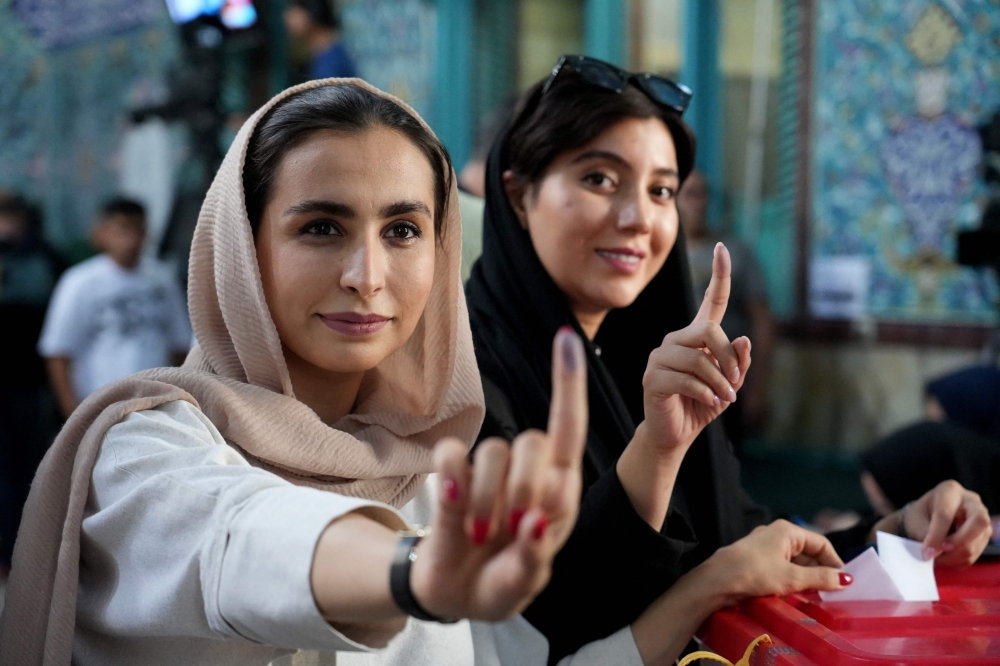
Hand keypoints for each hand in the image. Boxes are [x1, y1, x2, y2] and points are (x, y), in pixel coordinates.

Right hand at [410, 328, 587, 620]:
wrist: (455, 593)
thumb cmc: (503, 582)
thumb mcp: (524, 582)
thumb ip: (533, 556)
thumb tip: (534, 522)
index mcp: (560, 490)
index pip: (569, 427)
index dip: (568, 383)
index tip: (566, 338)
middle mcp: (528, 472)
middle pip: (534, 442)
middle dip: (524, 488)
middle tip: (512, 529)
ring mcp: (487, 471)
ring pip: (493, 451)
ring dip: (485, 501)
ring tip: (480, 537)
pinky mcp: (451, 473)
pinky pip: (451, 454)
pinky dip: (452, 480)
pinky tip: (455, 511)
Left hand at [630, 519, 846, 665]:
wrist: (717, 581)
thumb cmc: (755, 572)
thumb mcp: (792, 577)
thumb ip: (821, 578)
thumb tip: (846, 579)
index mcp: (786, 531)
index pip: (820, 543)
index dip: (834, 561)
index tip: (845, 582)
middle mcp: (776, 535)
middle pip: (807, 553)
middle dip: (820, 572)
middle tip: (833, 593)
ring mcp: (764, 548)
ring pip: (794, 563)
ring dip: (806, 579)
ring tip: (818, 598)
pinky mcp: (756, 562)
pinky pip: (781, 569)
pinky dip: (792, 581)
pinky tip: (797, 596)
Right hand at [638, 242, 751, 459]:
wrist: (674, 435)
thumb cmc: (701, 405)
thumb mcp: (729, 384)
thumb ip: (738, 364)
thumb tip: (744, 340)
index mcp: (696, 337)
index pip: (711, 301)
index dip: (718, 274)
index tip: (722, 247)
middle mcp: (675, 340)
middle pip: (708, 331)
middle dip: (728, 358)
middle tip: (737, 385)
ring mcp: (660, 357)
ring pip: (698, 358)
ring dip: (719, 383)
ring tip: (725, 399)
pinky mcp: (652, 377)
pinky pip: (686, 378)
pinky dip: (706, 393)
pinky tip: (711, 404)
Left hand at [882, 480, 992, 567]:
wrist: (928, 518)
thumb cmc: (920, 516)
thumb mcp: (916, 521)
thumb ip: (924, 535)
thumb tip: (934, 553)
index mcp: (949, 490)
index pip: (946, 514)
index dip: (936, 536)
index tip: (926, 553)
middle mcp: (971, 501)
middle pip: (978, 522)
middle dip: (959, 542)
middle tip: (942, 551)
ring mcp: (982, 518)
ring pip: (977, 542)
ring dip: (956, 555)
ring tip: (937, 557)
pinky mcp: (984, 534)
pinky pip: (976, 553)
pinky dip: (959, 560)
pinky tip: (945, 557)